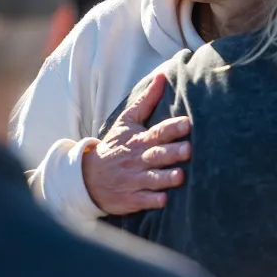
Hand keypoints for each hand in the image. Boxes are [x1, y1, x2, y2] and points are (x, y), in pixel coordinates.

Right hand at [83, 73, 191, 215]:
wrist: (88, 177)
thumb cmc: (114, 146)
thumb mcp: (126, 121)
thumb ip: (146, 101)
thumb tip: (162, 76)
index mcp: (139, 140)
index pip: (157, 132)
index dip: (172, 128)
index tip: (187, 123)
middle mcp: (138, 160)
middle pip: (157, 155)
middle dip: (172, 152)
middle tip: (188, 149)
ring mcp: (134, 180)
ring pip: (152, 179)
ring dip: (166, 178)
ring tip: (180, 177)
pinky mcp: (131, 199)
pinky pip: (143, 200)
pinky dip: (152, 200)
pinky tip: (163, 200)